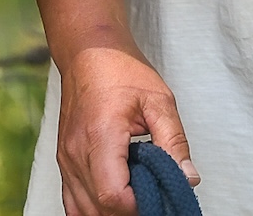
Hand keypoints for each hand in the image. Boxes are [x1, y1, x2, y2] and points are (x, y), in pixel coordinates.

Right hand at [56, 43, 198, 215]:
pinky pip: (73, 203)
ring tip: (138, 192)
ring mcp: (66, 161)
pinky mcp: (64, 163)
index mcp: (100, 135)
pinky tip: (115, 200)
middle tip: (154, 194)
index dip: (140, 204)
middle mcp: (76, 153)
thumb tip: (188, 177)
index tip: (160, 194)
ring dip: (111, 213)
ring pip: (83, 212)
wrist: (89, 53)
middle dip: (130, 211)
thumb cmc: (122, 70)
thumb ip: (174, 140)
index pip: (113, 196)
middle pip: (98, 210)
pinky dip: (93, 209)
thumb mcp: (159, 99)